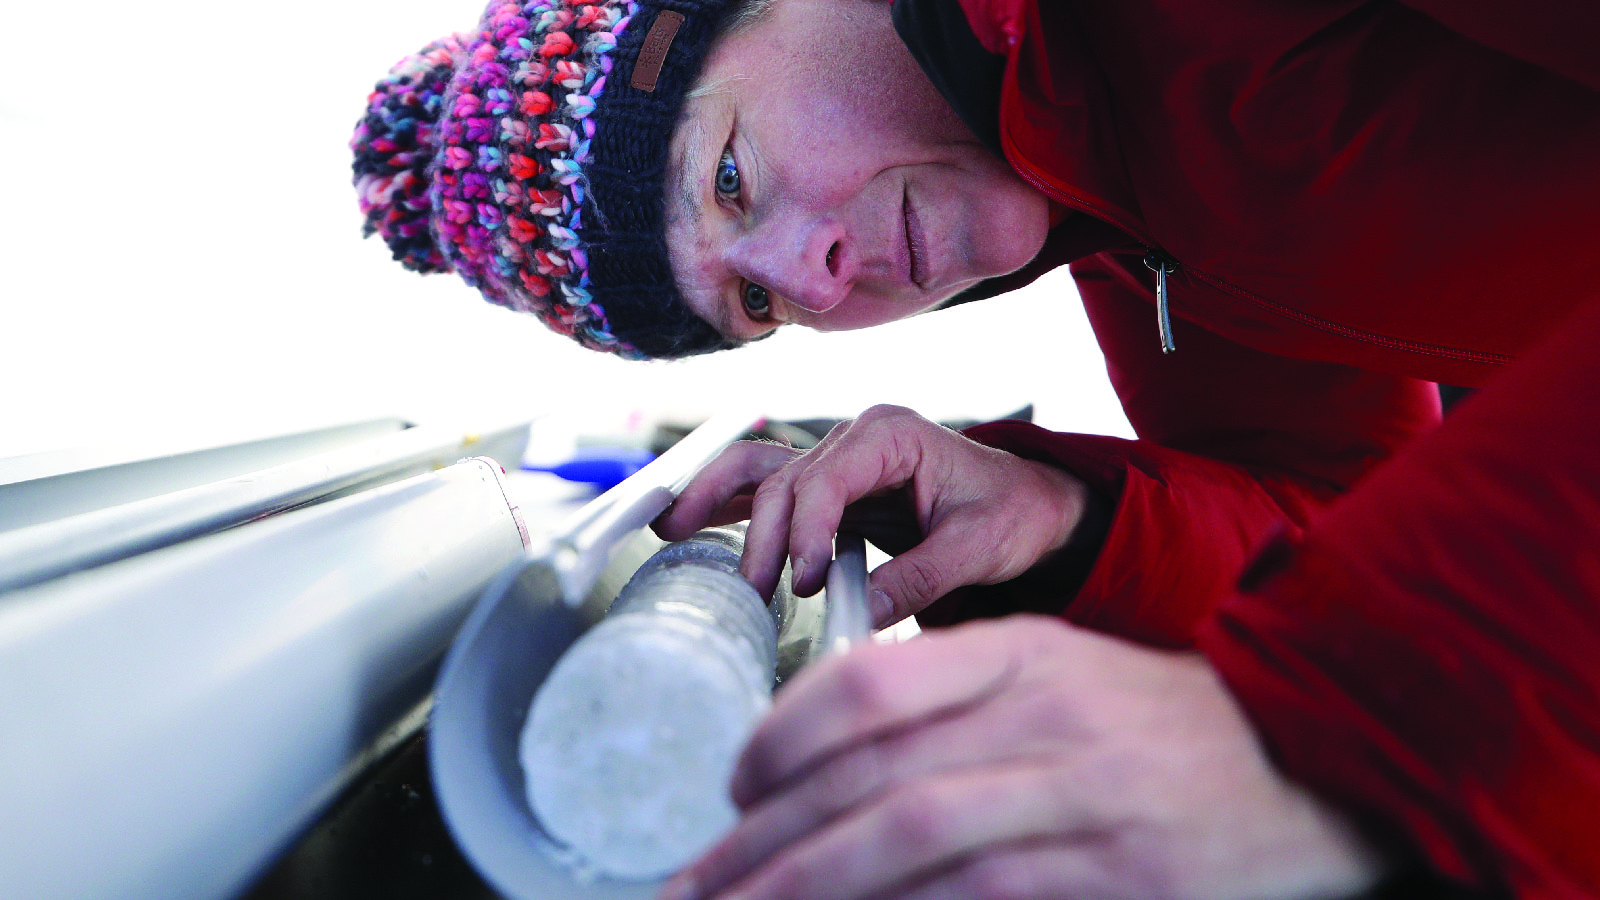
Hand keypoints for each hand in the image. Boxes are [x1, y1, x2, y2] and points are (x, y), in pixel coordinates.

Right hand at [653, 405, 1089, 624]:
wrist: (1027, 505)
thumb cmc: (1010, 514)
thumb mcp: (979, 546)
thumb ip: (921, 577)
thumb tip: (862, 615)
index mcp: (893, 434)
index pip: (827, 475)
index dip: (806, 527)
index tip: (804, 582)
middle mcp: (855, 437)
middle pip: (786, 479)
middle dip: (764, 536)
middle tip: (760, 594)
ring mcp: (835, 458)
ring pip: (760, 472)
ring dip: (716, 501)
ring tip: (672, 531)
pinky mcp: (826, 487)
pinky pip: (764, 486)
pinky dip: (725, 501)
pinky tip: (685, 523)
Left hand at [659, 616, 1384, 899]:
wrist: (1315, 759)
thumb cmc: (1169, 726)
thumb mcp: (1064, 679)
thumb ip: (959, 705)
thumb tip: (836, 770)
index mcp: (1022, 653)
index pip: (869, 683)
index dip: (780, 737)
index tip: (734, 788)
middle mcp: (1044, 714)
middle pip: (869, 773)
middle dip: (766, 837)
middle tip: (697, 881)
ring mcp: (1084, 792)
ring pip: (910, 835)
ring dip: (806, 882)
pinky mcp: (1119, 870)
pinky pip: (984, 891)